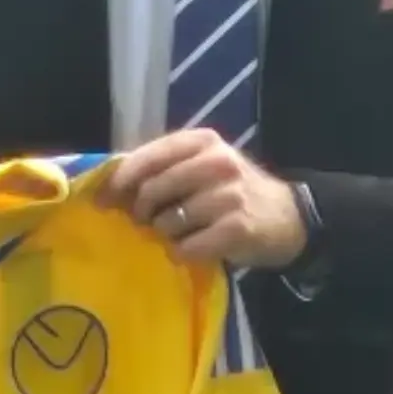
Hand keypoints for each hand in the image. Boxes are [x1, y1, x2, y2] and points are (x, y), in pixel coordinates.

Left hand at [98, 128, 306, 269]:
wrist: (288, 218)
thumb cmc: (234, 191)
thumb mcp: (203, 166)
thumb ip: (163, 169)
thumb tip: (108, 188)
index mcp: (203, 141)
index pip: (149, 156)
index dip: (121, 179)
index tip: (104, 199)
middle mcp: (217, 162)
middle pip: (153, 190)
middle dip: (141, 211)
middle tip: (146, 222)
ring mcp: (228, 196)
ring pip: (167, 222)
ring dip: (165, 234)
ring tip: (181, 232)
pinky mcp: (236, 228)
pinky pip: (186, 247)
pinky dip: (183, 252)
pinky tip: (196, 247)